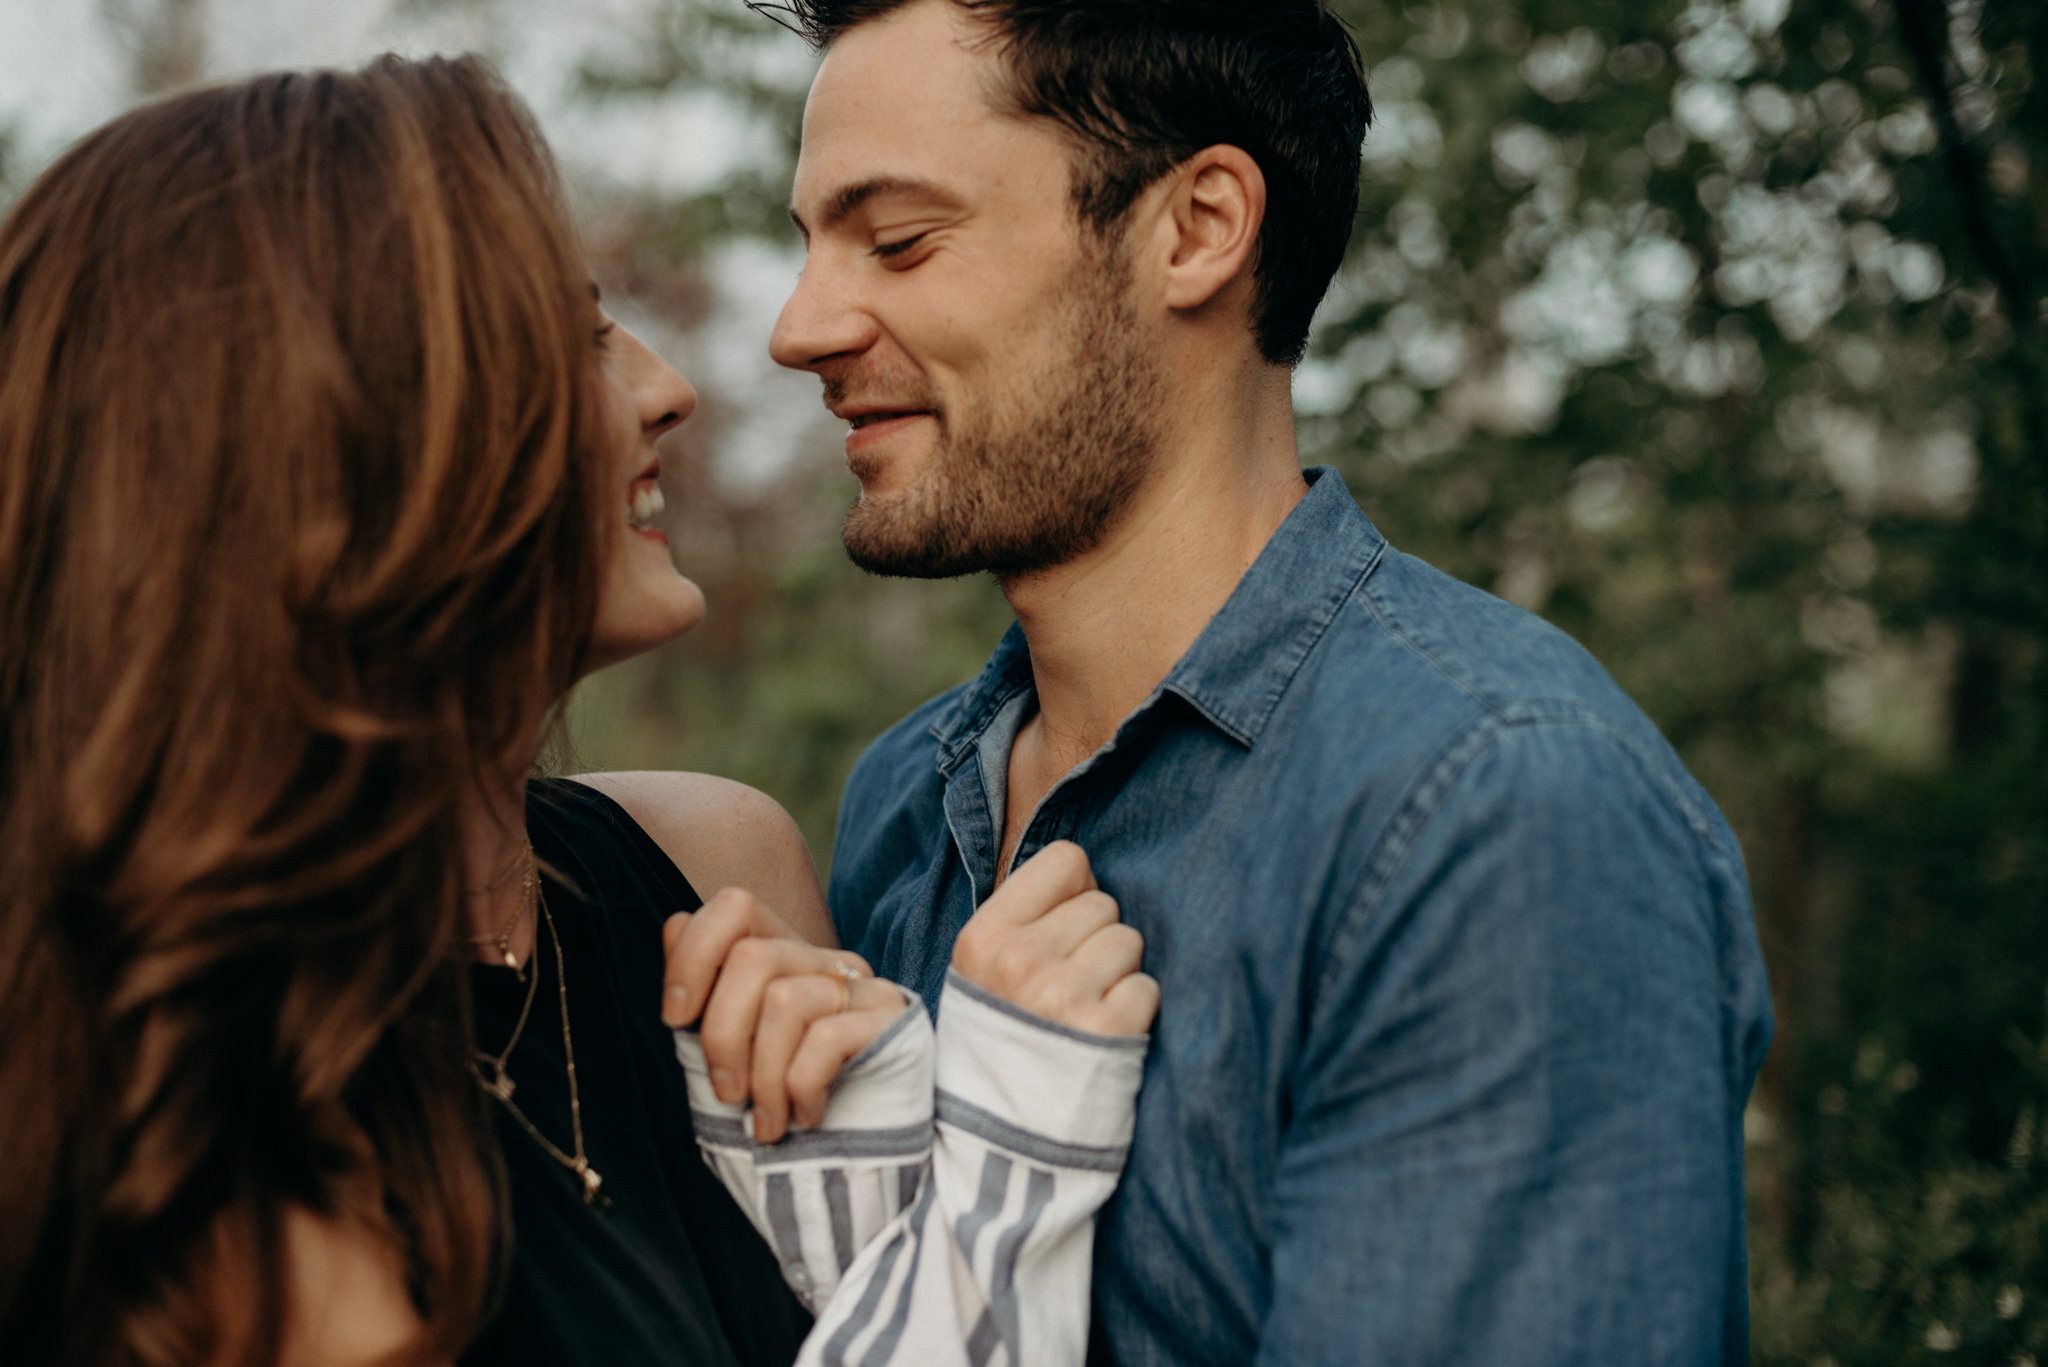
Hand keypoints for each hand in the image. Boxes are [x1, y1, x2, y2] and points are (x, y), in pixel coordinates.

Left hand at [663, 887, 906, 1142]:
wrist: (859, 1171)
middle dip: (722, 1033)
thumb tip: (676, 924)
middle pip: (752, 956)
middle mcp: (826, 963)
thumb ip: (705, 996)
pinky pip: (826, 1038)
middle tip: (727, 1094)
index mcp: (784, 960)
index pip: (736, 906)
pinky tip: (805, 1117)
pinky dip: (800, 1088)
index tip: (676, 1017)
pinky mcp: (893, 1022)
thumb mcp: (731, 1054)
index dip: (693, 954)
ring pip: (785, 999)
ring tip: (767, 1121)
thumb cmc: (785, 1110)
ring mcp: (865, 988)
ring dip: (763, 1076)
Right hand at [950, 841, 1158, 1036]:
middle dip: (1096, 938)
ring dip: (1117, 974)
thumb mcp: (981, 972)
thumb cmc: (1003, 1038)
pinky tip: (1102, 1034)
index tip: (1059, 930)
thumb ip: (1022, 916)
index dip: (1074, 893)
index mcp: (983, 937)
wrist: (1006, 1136)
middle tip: (1068, 985)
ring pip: (1129, 941)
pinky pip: (1147, 986)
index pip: (1067, 860)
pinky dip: (1133, 1010)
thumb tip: (1085, 869)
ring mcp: (1064, 995)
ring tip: (1083, 1011)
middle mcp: (1020, 961)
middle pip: (1104, 903)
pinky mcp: (1108, 1030)